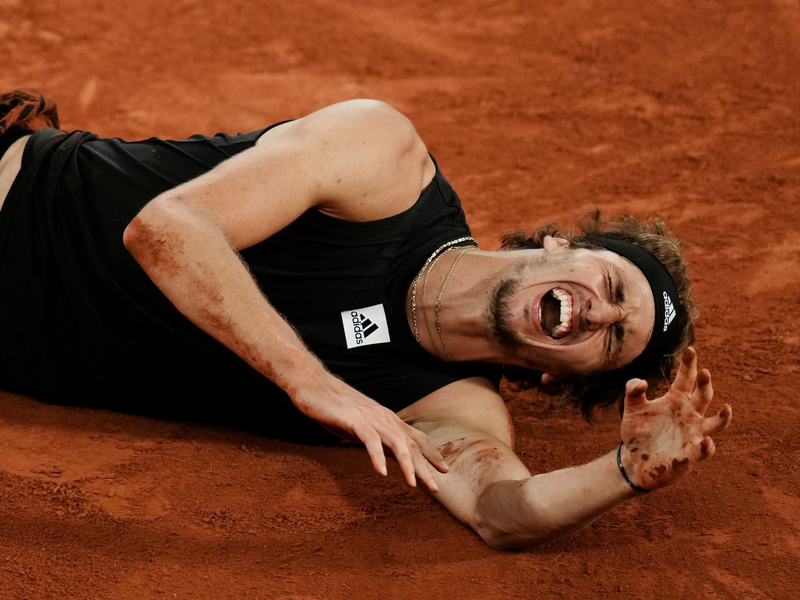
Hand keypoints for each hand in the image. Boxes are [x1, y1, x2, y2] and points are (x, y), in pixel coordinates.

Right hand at [290, 373, 448, 492]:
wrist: (313, 384)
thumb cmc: (334, 407)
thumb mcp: (360, 426)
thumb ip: (376, 439)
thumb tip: (388, 455)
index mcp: (387, 419)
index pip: (416, 437)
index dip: (432, 453)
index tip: (444, 469)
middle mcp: (384, 418)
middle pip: (411, 444)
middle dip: (425, 466)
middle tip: (436, 487)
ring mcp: (371, 418)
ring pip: (396, 443)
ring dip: (407, 465)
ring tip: (414, 484)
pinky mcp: (354, 420)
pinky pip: (370, 440)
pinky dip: (377, 457)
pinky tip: (382, 473)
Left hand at [619, 347, 731, 490]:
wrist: (634, 460)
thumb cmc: (638, 431)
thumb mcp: (631, 409)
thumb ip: (633, 392)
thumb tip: (641, 382)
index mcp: (676, 399)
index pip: (686, 378)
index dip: (689, 364)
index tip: (690, 349)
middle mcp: (689, 414)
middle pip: (703, 396)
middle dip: (706, 384)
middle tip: (705, 371)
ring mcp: (693, 434)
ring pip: (716, 424)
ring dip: (723, 418)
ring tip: (727, 409)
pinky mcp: (691, 455)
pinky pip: (703, 450)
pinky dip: (706, 447)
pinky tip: (705, 442)